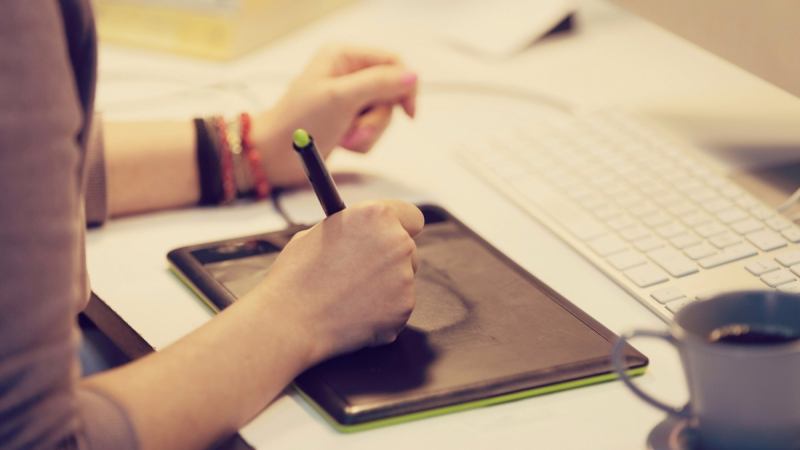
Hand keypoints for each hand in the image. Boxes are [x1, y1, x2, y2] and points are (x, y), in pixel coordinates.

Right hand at [247, 200, 423, 364]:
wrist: (289, 321)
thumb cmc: (295, 276)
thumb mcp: (317, 234)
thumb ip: (350, 232)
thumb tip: (362, 237)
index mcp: (376, 215)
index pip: (411, 216)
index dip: (400, 228)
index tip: (390, 238)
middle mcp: (398, 242)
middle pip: (408, 250)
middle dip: (390, 261)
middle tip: (361, 274)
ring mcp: (404, 277)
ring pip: (402, 281)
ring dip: (385, 288)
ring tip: (348, 298)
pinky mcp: (404, 308)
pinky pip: (397, 308)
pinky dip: (381, 314)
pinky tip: (352, 316)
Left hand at [254, 45, 417, 186]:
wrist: (276, 155)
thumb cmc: (301, 123)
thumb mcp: (341, 98)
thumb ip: (379, 84)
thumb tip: (413, 76)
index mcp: (344, 56)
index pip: (392, 63)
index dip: (404, 87)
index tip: (408, 113)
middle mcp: (348, 74)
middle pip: (390, 92)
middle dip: (377, 118)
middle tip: (356, 130)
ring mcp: (349, 98)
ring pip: (383, 115)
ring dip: (368, 133)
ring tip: (346, 138)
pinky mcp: (348, 120)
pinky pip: (372, 130)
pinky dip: (362, 141)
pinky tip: (343, 143)